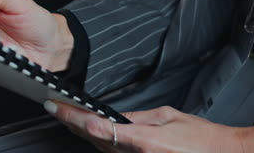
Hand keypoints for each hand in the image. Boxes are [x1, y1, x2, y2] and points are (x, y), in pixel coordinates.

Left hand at [45, 101, 253, 152]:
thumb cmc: (199, 137)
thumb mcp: (166, 117)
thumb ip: (135, 118)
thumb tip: (114, 115)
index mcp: (144, 141)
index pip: (98, 127)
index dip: (73, 117)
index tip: (57, 107)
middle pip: (93, 139)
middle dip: (71, 123)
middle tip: (54, 107)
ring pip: (99, 147)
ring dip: (80, 131)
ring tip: (64, 115)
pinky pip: (111, 152)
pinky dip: (96, 140)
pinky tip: (87, 131)